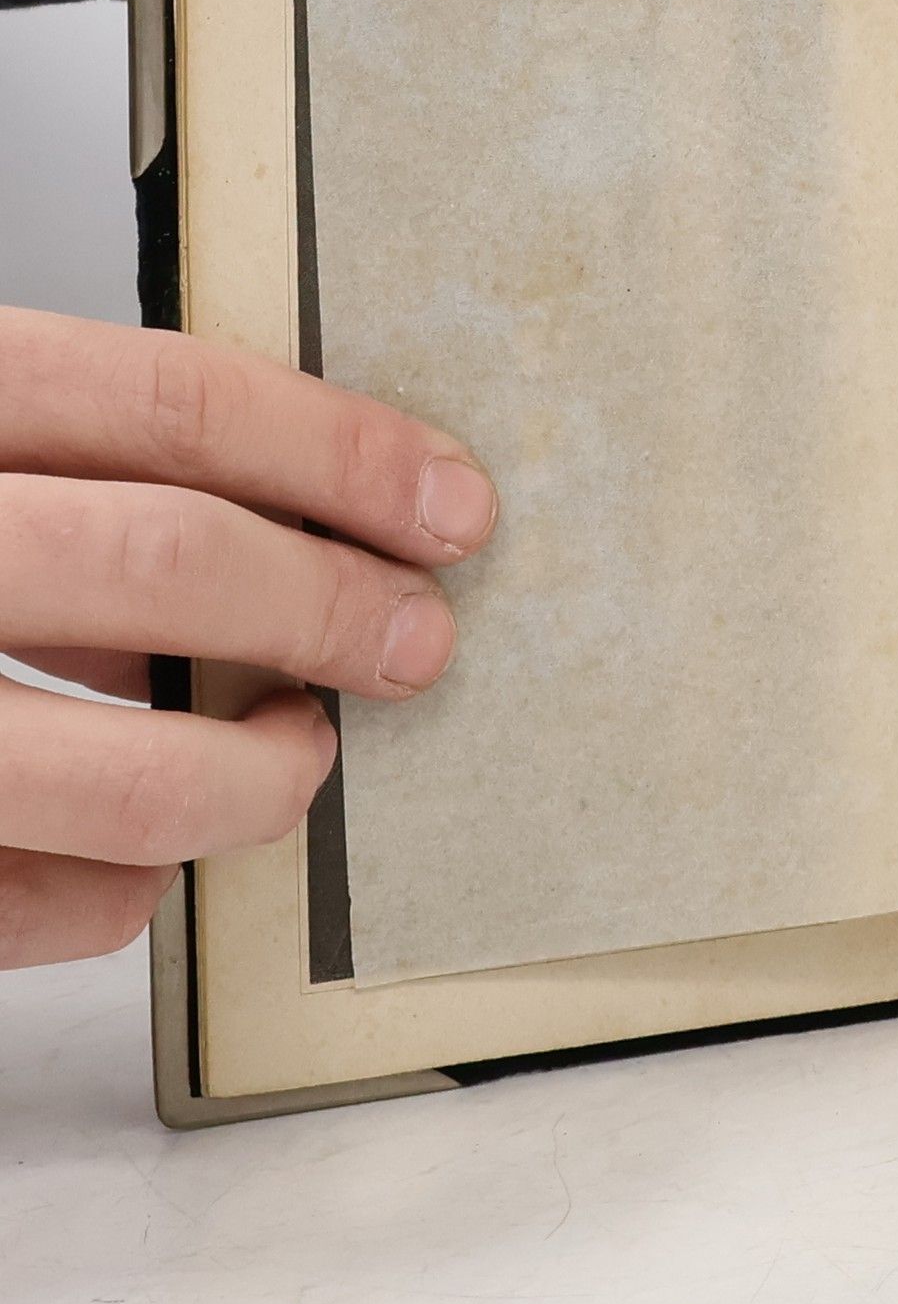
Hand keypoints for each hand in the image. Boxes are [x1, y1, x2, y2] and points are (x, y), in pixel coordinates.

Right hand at [0, 310, 495, 968]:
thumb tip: (313, 524)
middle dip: (333, 610)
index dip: (343, 455)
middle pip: (171, 562)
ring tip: (301, 756)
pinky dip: (117, 893)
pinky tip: (132, 860)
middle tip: (415, 641)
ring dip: (258, 777)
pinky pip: (40, 901)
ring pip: (126, 772)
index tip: (451, 506)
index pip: (171, 402)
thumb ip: (79, 473)